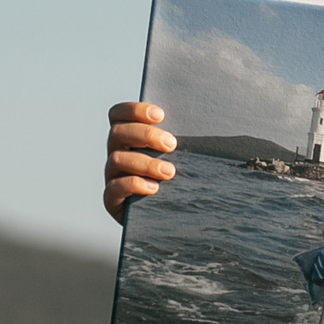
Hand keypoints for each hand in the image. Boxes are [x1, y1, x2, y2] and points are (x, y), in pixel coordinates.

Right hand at [104, 102, 174, 221]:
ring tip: (170, 171)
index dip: (134, 110)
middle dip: (145, 135)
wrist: (167, 214)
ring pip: (116, 159)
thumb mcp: (179, 153)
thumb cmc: (176, 177)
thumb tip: (211, 123)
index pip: (119, 114)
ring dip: (145, 163)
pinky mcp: (112, 199)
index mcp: (128, 136)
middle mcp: (117, 152)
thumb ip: (182, 137)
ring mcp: (112, 175)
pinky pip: (114, 188)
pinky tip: (154, 188)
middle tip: (172, 144)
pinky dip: (134, 185)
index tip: (160, 115)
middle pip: (117, 133)